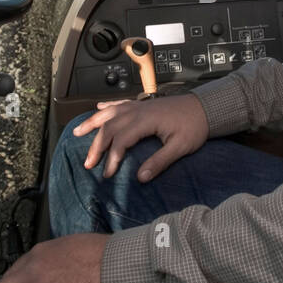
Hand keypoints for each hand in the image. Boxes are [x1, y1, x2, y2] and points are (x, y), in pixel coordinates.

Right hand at [74, 93, 208, 182]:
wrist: (206, 107)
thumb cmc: (194, 127)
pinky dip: (106, 107)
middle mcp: (138, 110)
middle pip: (109, 127)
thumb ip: (160, 162)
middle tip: (87, 163)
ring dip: (92, 123)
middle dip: (96, 146)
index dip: (111, 157)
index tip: (107, 174)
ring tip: (77, 132)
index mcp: (146, 120)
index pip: (121, 140)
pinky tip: (97, 109)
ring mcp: (138, 105)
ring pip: (109, 113)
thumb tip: (141, 178)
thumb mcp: (180, 147)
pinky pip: (118, 103)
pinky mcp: (142, 104)